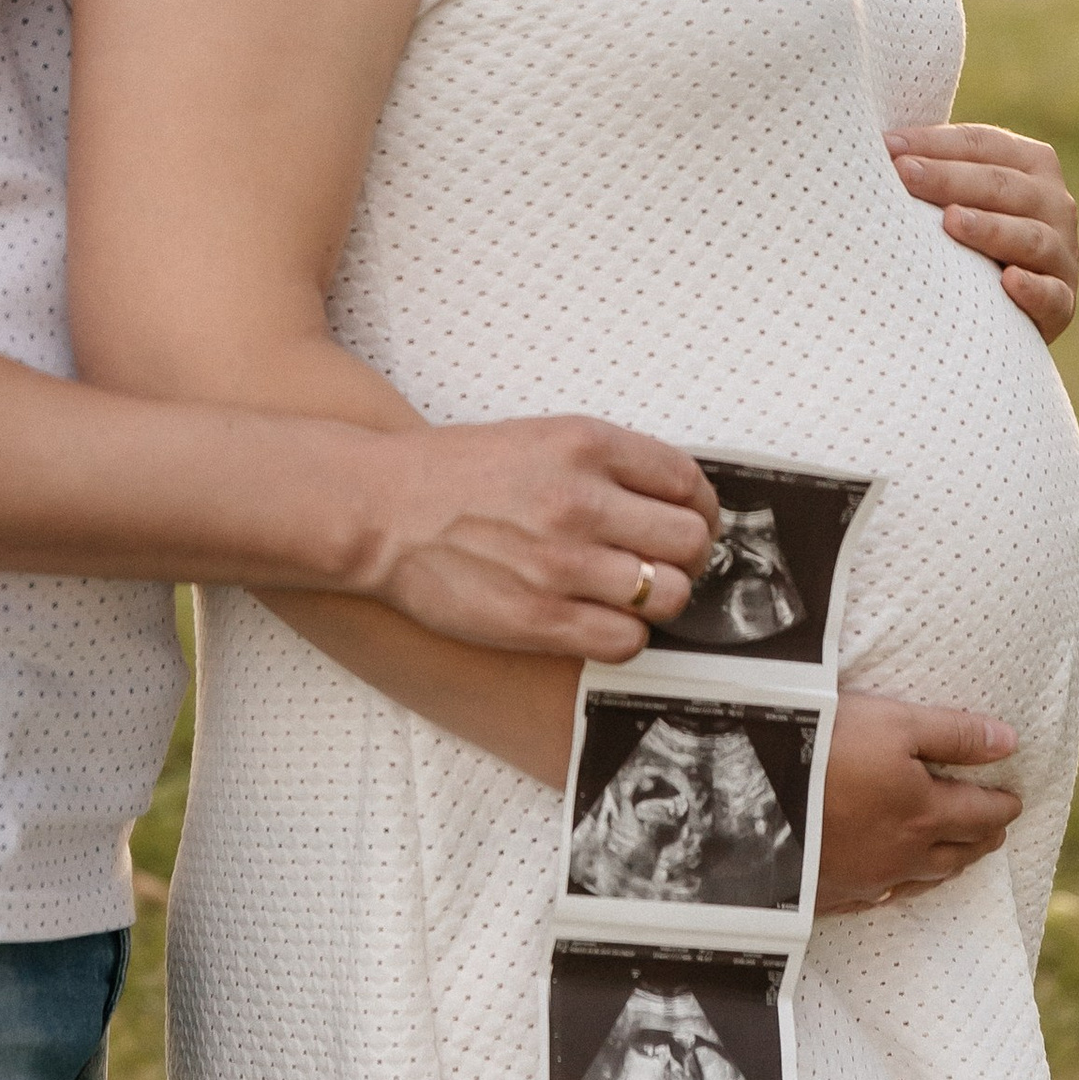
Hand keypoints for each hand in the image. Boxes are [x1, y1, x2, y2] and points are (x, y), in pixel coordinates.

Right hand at [363, 419, 716, 661]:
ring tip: (628, 594)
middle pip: (690, 542)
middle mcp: (581, 501)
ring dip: (657, 599)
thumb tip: (675, 501)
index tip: (690, 522)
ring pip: (668, 595)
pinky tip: (599, 620)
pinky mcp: (540, 619)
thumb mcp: (539, 438)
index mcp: (586, 445)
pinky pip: (627, 641)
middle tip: (662, 562)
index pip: (688, 482)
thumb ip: (607, 464)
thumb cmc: (454, 475)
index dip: (700, 509)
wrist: (379, 512)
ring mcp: (562, 564)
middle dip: (686, 556)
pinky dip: (625, 636)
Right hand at [813, 690, 1021, 910]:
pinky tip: (893, 885)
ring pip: (922, 879)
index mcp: (924, 813)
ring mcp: (864, 880)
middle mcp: (902, 855)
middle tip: (995, 829)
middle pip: (958, 852)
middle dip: (982, 837)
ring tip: (957, 855)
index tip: (1015, 801)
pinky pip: (878, 897)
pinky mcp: (828, 893)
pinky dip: (898, 888)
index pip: (981, 814)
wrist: (742, 796)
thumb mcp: (892, 722)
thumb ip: (954, 733)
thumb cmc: (822, 747)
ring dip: (947, 865)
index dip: (1003, 806)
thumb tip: (1010, 742)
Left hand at [890, 122, 1078, 343]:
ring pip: (1029, 236)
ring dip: (990, 228)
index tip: (886, 148)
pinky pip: (1052, 295)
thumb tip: (873, 144)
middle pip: (1002, 185)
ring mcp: (1062, 253)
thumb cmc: (966, 236)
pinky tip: (1008, 282)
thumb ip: (932, 166)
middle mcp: (1055, 203)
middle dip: (949, 178)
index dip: (934, 143)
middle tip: (903, 176)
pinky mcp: (1063, 302)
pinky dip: (1033, 289)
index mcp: (1032, 163)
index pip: (982, 144)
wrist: (1006, 306)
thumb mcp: (960, 194)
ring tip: (950, 221)